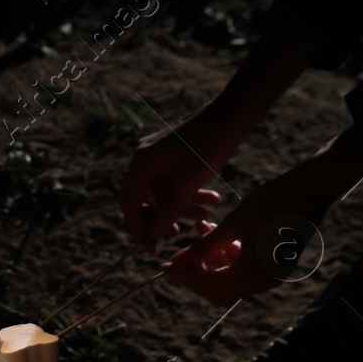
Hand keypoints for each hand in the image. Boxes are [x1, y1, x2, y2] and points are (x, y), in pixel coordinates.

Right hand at [119, 103, 235, 253]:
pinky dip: (189, 193)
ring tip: (205, 216)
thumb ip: (170, 209)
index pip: (129, 204)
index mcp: (142, 163)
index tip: (151, 248)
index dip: (138, 229)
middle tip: (177, 235)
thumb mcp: (190, 181)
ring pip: (162, 193)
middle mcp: (144, 159)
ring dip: (181, 207)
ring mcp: (158, 156)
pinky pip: (173, 182)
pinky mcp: (173, 155)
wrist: (233, 113)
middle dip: (161, 219)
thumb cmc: (211, 143)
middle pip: (144, 199)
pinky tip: (211, 200)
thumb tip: (154, 235)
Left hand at [158, 165, 328, 304]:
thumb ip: (203, 247)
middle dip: (194, 274)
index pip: (208, 286)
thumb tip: (175, 263)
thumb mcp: (232, 224)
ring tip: (201, 229)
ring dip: (210, 260)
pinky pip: (243, 270)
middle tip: (177, 256)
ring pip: (229, 280)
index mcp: (253, 275)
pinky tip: (217, 233)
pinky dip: (226, 256)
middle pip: (217, 290)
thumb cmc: (273, 201)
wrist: (312, 187)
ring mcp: (271, 276)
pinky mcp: (275, 266)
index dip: (183, 276)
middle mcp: (264, 282)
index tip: (163, 265)